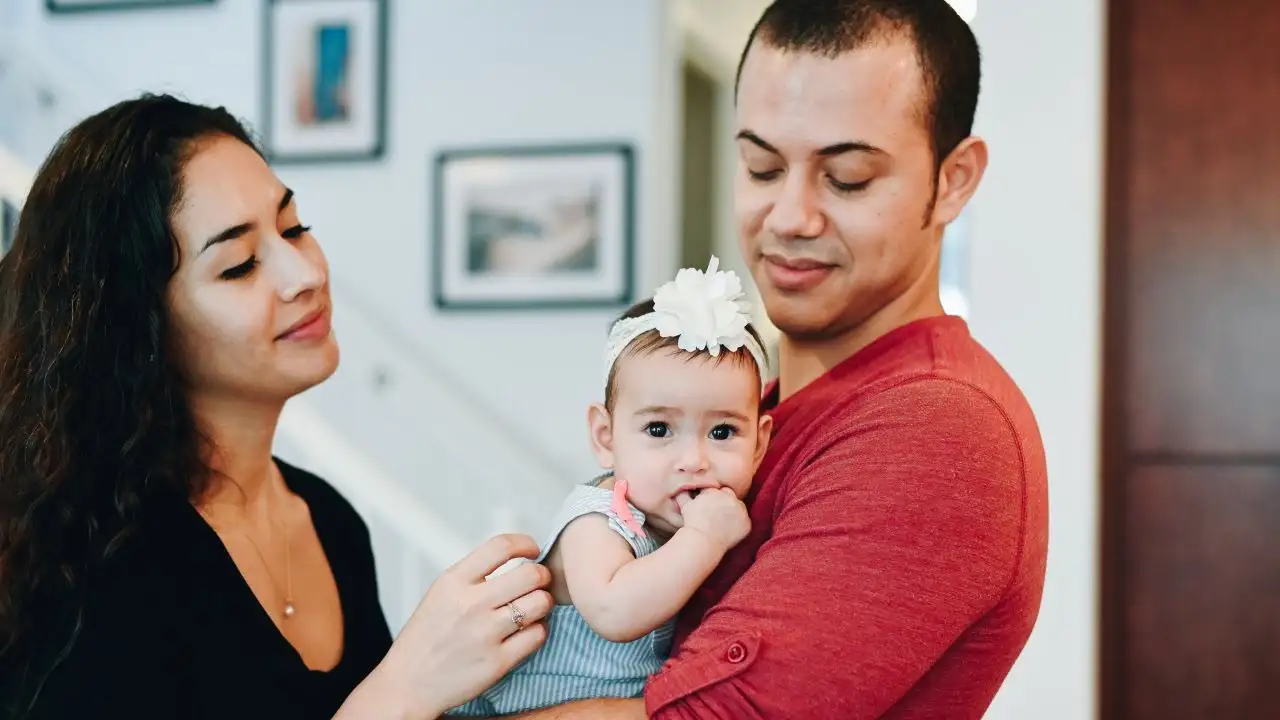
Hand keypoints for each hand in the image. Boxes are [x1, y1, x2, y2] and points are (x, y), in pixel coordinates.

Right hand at [368, 534, 553, 717]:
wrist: (408, 684)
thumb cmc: (426, 638)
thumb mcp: (440, 593)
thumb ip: (474, 575)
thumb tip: (516, 559)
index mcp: (454, 582)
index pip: (501, 547)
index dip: (526, 544)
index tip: (532, 551)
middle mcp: (470, 604)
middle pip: (531, 574)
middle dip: (542, 576)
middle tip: (539, 583)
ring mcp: (485, 634)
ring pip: (540, 603)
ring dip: (543, 603)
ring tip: (533, 608)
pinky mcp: (498, 662)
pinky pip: (537, 634)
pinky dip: (539, 629)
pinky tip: (527, 631)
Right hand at [677, 487, 749, 553]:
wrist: (703, 541)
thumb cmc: (692, 524)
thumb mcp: (685, 506)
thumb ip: (685, 494)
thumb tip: (683, 489)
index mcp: (714, 491)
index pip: (716, 490)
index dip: (712, 499)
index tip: (709, 508)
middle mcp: (729, 497)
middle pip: (729, 495)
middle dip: (724, 502)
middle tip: (717, 515)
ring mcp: (740, 510)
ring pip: (739, 507)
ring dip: (733, 512)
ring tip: (722, 524)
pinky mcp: (747, 523)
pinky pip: (745, 522)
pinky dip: (739, 526)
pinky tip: (729, 532)